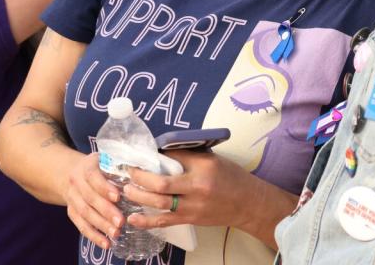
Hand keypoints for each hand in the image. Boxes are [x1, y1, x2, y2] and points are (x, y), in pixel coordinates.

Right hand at [62, 152, 124, 248]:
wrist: (71, 173)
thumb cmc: (99, 166)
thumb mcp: (107, 159)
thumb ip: (121, 166)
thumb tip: (144, 175)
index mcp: (86, 166)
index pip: (93, 177)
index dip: (104, 188)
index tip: (118, 197)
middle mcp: (76, 182)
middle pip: (90, 198)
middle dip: (106, 211)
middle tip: (121, 221)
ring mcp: (72, 198)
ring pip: (85, 214)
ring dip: (101, 225)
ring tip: (116, 233)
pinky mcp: (71, 212)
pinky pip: (81, 226)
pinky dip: (94, 236)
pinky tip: (106, 244)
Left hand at [123, 150, 271, 233]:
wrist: (248, 203)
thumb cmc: (231, 177)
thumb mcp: (213, 160)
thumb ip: (189, 156)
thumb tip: (162, 152)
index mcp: (203, 168)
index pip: (174, 158)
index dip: (155, 156)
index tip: (141, 153)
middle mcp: (197, 187)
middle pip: (161, 183)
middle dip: (140, 177)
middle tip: (128, 171)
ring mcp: (192, 206)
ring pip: (159, 203)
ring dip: (139, 196)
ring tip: (126, 190)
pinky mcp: (190, 219)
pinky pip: (164, 222)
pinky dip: (147, 221)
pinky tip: (133, 218)